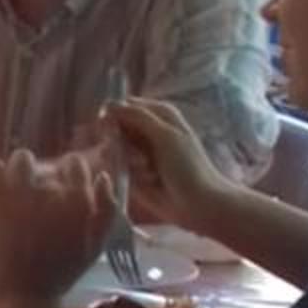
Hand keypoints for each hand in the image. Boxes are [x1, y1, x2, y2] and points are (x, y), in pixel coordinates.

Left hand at [0, 149, 117, 307]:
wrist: (24, 296)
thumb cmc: (62, 274)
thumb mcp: (96, 246)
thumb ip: (106, 211)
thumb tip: (103, 178)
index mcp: (79, 199)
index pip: (74, 163)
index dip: (68, 175)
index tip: (61, 190)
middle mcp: (52, 190)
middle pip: (47, 164)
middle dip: (43, 177)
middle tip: (37, 199)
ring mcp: (22, 193)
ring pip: (22, 158)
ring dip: (21, 171)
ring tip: (17, 191)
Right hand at [106, 100, 224, 230]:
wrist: (198, 203)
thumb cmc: (188, 166)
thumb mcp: (165, 135)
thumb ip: (137, 117)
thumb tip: (109, 104)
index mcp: (158, 115)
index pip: (125, 106)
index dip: (114, 116)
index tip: (111, 128)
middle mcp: (147, 131)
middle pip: (116, 128)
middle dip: (121, 142)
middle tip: (139, 155)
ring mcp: (140, 153)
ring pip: (114, 149)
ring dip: (129, 161)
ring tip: (149, 170)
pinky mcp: (134, 174)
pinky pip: (118, 168)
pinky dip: (132, 175)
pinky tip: (149, 181)